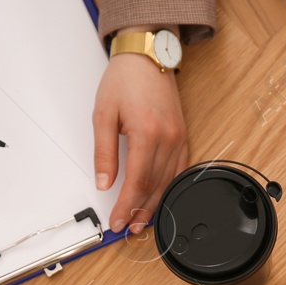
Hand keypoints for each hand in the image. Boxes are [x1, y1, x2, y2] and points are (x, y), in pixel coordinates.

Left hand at [94, 31, 189, 233]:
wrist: (147, 56)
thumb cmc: (124, 80)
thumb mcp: (103, 115)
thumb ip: (104, 152)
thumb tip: (104, 182)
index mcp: (146, 133)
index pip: (136, 181)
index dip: (126, 206)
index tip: (118, 220)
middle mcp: (167, 138)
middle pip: (154, 186)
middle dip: (140, 211)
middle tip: (129, 228)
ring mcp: (178, 137)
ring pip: (168, 181)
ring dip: (156, 204)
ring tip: (143, 221)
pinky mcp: (182, 135)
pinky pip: (180, 169)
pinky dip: (170, 188)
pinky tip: (161, 199)